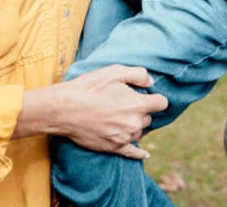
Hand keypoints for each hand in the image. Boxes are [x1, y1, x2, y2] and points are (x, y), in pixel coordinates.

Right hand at [15, 65, 167, 159]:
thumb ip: (138, 74)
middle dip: (140, 111)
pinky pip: (133, 153)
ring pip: (139, 131)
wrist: (64, 109)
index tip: (147, 96)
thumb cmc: (89, 88)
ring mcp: (124, 137)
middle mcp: (134, 123)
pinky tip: (145, 154)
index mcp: (138, 104)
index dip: (155, 98)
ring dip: (134, 125)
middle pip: (148, 118)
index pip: (161, 103)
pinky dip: (139, 153)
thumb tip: (151, 82)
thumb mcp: (115, 72)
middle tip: (124, 104)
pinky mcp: (113, 148)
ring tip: (119, 117)